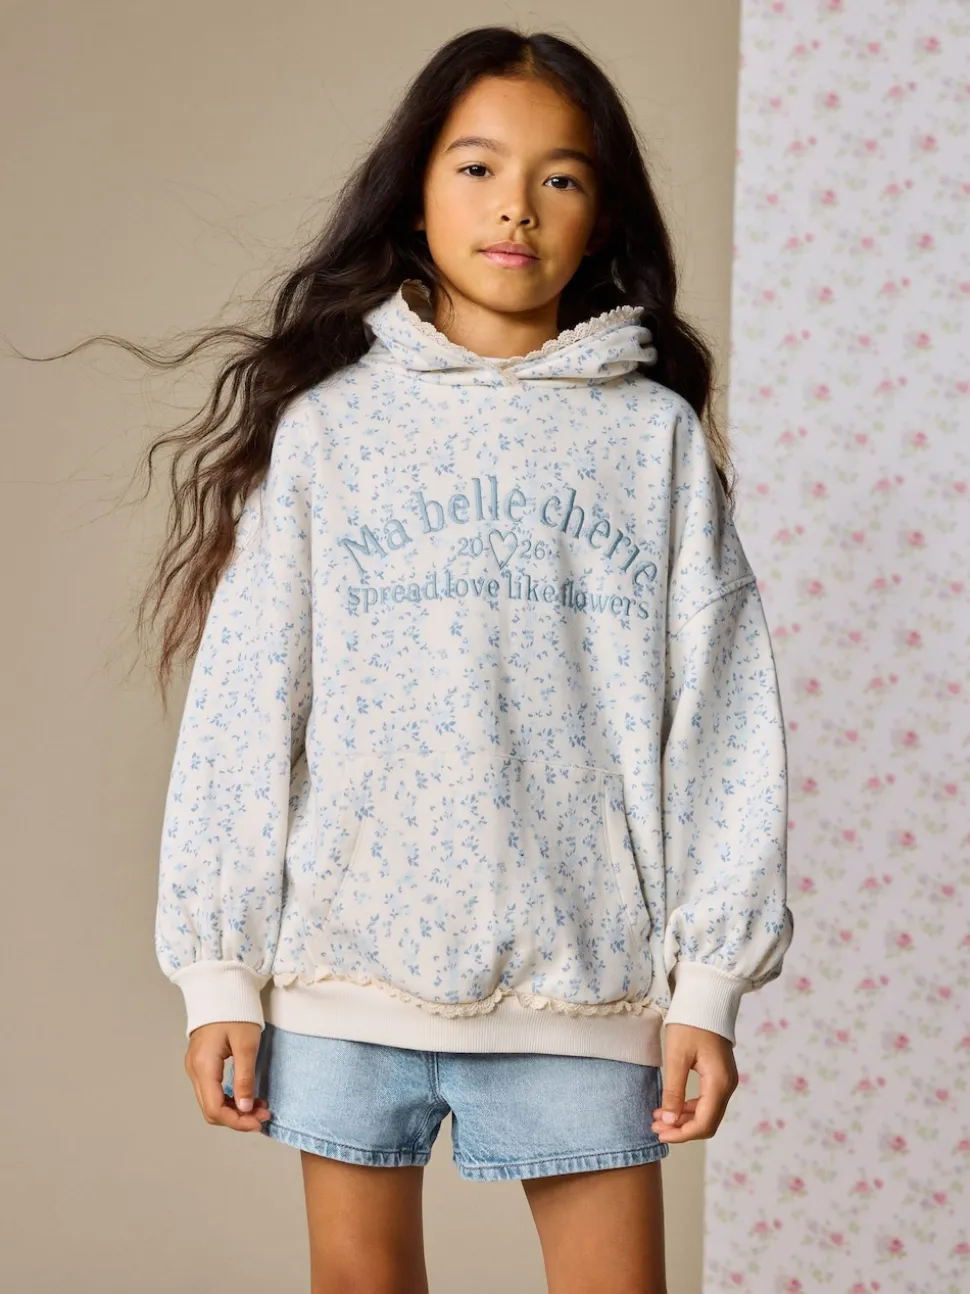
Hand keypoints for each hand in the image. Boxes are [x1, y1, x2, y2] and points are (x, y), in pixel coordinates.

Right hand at [184, 1021, 271, 1132]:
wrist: (221, 987)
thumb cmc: (235, 1010)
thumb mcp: (246, 1044)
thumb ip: (245, 1078)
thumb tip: (246, 1108)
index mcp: (203, 1066)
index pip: (215, 1109)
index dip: (237, 1121)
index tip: (258, 1121)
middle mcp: (194, 1070)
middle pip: (211, 1109)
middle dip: (237, 1117)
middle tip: (263, 1114)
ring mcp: (195, 1067)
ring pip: (211, 1101)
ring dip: (234, 1109)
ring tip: (260, 1106)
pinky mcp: (201, 1063)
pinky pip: (211, 1089)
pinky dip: (228, 1097)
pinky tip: (247, 1095)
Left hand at [651, 1023, 737, 1143]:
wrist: (706, 999)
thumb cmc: (690, 1023)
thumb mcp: (677, 1056)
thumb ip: (674, 1090)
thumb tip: (669, 1122)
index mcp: (719, 1082)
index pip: (704, 1123)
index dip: (682, 1134)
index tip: (660, 1134)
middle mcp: (728, 1085)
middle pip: (708, 1122)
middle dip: (682, 1129)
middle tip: (655, 1127)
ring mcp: (726, 1081)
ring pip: (707, 1112)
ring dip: (684, 1119)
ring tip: (659, 1118)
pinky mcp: (720, 1075)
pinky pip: (707, 1100)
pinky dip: (690, 1107)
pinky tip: (671, 1106)